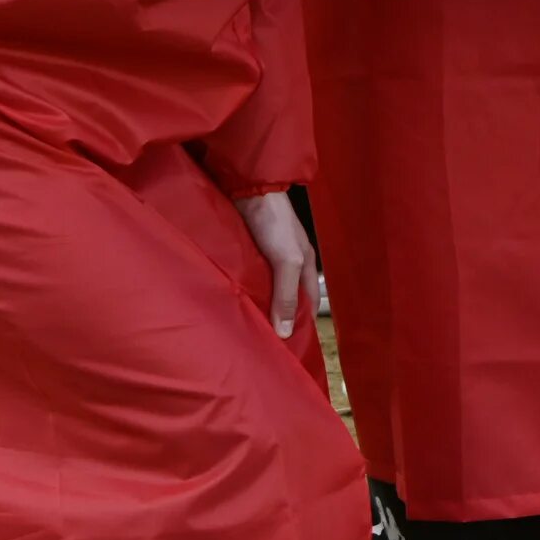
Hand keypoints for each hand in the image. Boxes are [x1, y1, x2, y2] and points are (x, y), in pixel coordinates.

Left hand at [233, 190, 318, 338]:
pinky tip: (231, 300)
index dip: (300, 322)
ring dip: (257, 303)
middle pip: (286, 296)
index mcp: (307, 266)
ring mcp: (268, 257)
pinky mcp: (249, 251)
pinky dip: (243, 290)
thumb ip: (285, 295)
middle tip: (261, 341)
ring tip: (242, 325)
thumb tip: (285, 334)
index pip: (308, 302)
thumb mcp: (287, 261)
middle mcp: (290, 263)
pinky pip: (249, 277)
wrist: (251, 191)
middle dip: (277, 316)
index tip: (288, 347)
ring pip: (266, 287)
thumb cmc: (276, 225)